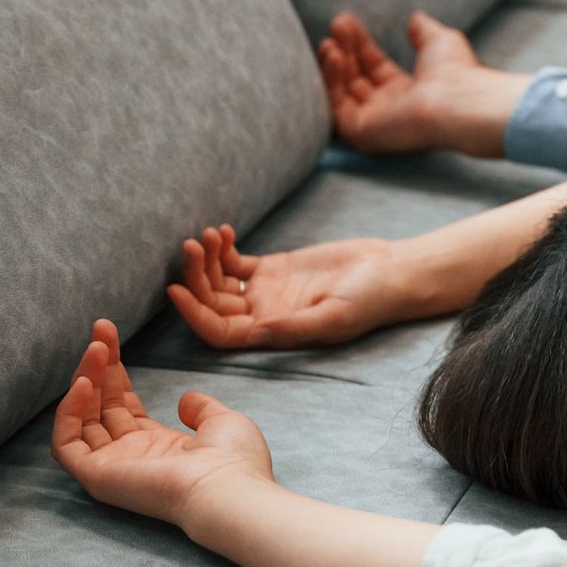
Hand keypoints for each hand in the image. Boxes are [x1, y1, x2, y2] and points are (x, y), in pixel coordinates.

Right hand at [51, 319, 274, 529]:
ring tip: (96, 347)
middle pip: (101, 406)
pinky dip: (68, 413)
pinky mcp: (98, 477)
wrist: (229, 490)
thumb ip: (201, 409)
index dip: (116, 371)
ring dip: (84, 379)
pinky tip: (83, 383)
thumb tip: (185, 399)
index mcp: (159, 447)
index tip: (111, 337)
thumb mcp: (222, 422)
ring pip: (82, 419)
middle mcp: (132, 457)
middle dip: (99, 366)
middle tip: (101, 328)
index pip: (124, 405)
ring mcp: (113, 468)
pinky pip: (66, 444)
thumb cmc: (235, 462)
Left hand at [166, 224, 406, 348]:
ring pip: (218, 280)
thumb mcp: (334, 316)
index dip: (193, 315)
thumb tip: (256, 334)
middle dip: (196, 276)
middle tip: (192, 246)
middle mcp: (262, 316)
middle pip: (212, 302)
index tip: (176, 289)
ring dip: (206, 259)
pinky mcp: (273, 268)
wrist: (391, 272)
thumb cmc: (370, 301)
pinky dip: (223, 247)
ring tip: (208, 234)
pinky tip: (224, 231)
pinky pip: (235, 261)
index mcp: (273, 334)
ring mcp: (265, 292)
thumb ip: (294, 327)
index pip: (219, 332)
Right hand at [317, 11, 526, 157]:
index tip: (346, 21)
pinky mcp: (363, 133)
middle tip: (337, 24)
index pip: (374, 66)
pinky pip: (336, 108)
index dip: (359, 44)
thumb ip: (423, 31)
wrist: (458, 99)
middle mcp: (390, 109)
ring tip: (330, 41)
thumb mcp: (439, 41)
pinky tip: (333, 55)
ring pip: (342, 93)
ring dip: (332, 65)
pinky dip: (331, 81)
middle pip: (356, 77)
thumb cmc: (456, 72)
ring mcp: (375, 124)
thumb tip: (415, 18)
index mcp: (408, 92)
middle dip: (344, 49)